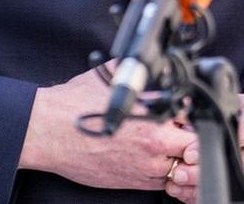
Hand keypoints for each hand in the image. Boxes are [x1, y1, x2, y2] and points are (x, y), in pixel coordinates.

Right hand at [18, 63, 197, 189]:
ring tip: (169, 146)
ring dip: (181, 158)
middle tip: (182, 130)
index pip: (194, 116)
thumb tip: (156, 60)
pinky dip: (164, 173)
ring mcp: (144, 167)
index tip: (187, 110)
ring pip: (182, 168)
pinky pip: (162, 183)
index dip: (193, 113)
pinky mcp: (132, 183)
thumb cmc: (76, 103)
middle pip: (195, 146)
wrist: (49, 132)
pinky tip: (153, 159)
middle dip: (192, 138)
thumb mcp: (114, 73)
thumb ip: (141, 70)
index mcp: (153, 116)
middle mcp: (153, 144)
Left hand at [166, 89, 243, 202]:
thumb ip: (211, 113)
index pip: (241, 133)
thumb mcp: (233, 102)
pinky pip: (240, 194)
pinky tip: (196, 190)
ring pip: (240, 185)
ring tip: (183, 184)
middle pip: (241, 165)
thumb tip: (184, 125)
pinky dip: (216, 194)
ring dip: (209, 187)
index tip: (189, 153)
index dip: (213, 145)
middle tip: (181, 173)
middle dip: (207, 172)